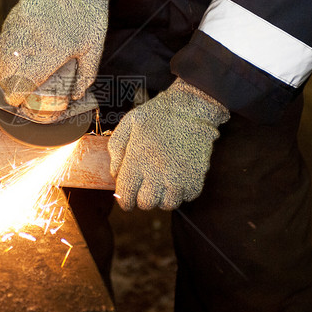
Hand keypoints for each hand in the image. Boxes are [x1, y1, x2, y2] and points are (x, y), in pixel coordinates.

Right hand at [0, 0, 107, 106]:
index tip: (18, 101)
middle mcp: (31, 40)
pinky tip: (12, 57)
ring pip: (1, 55)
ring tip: (12, 77)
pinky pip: (3, 39)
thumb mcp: (94, 48)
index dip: (16, 96)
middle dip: (8, 86)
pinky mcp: (14, 16)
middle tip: (15, 92)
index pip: (23, 81)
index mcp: (52, 52)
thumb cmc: (89, 16)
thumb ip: (85, 75)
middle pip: (7, 72)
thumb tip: (75, 96)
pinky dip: (4, 52)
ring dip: (4, 70)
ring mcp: (20, 27)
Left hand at [108, 79, 229, 210]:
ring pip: (167, 204)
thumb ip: (116, 148)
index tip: (127, 199)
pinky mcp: (196, 177)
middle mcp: (157, 172)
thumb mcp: (128, 123)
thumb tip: (114, 174)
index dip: (125, 201)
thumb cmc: (157, 114)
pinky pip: (187, 197)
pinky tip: (178, 178)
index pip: (126, 196)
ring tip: (162, 183)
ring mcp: (179, 177)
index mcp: (137, 159)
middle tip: (145, 187)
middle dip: (142, 198)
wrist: (192, 107)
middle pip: (146, 204)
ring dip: (163, 197)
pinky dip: (182, 192)